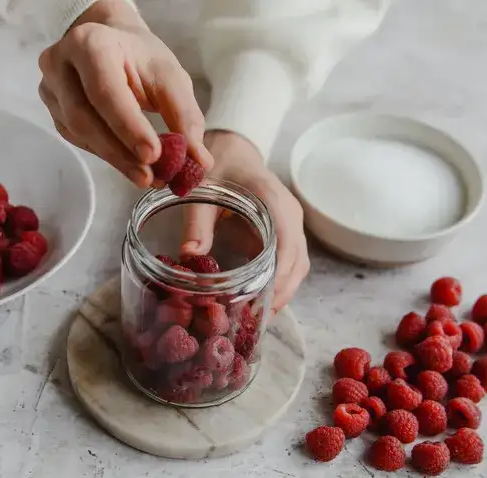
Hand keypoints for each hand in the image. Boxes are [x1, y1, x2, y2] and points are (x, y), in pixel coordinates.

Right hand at [37, 0, 212, 187]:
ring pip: (79, 134)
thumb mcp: (169, 77)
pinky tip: (129, 164)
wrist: (111, 42)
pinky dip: (106, 156)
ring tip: (147, 176)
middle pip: (85, 118)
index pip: (105, 91)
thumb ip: (185, 116)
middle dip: (121, 152)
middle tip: (151, 176)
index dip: (128, 126)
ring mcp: (51, 90)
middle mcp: (60, 64)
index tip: (154, 154)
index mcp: (90, 43)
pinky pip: (79, 141)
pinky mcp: (54, 112)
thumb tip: (200, 162)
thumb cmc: (140, 57)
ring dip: (115, 160)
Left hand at [181, 131, 309, 313]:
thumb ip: (196, 222)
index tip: (266, 297)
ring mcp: (291, 223)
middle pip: (298, 259)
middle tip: (258, 317)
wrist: (234, 150)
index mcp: (271, 198)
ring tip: (259, 316)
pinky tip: (260, 300)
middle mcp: (289, 213)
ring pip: (298, 264)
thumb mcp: (202, 190)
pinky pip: (290, 262)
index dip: (280, 271)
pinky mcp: (285, 233)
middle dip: (282, 290)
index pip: (286, 239)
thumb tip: (188, 256)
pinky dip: (280, 283)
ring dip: (283, 291)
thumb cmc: (219, 166)